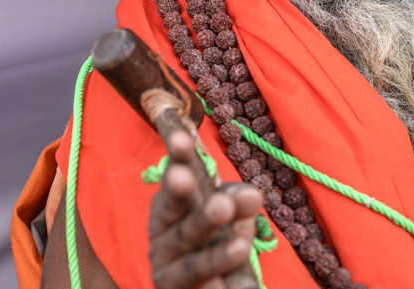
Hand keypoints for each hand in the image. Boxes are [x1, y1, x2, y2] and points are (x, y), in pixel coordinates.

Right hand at [149, 131, 262, 288]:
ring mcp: (168, 269)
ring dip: (216, 256)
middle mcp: (162, 235)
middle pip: (179, 223)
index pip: (175, 179)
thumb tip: (251, 195)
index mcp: (170, 205)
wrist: (206, 284)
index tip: (179, 139)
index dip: (177, 160)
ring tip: (241, 248)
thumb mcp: (229, 211)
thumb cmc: (214, 235)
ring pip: (193, 264)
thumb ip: (239, 199)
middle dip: (200, 214)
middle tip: (221, 204)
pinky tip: (234, 285)